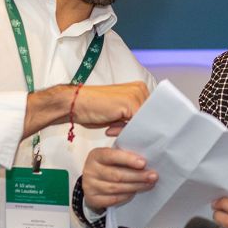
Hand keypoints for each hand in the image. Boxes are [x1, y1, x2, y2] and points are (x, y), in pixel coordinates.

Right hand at [24, 81, 147, 136]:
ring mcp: (136, 94)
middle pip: (151, 116)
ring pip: (146, 120)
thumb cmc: (94, 109)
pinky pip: (137, 122)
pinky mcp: (130, 103)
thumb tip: (144, 134)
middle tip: (131, 138)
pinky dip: (131, 132)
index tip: (142, 137)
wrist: (75, 104)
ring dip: (136, 131)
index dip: (147, 125)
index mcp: (138, 89)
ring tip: (120, 134)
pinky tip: (116, 133)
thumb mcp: (118, 115)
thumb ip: (131, 119)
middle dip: (143, 129)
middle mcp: (140, 89)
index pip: (151, 111)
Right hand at [81, 146, 156, 211]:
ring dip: (135, 186)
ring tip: (148, 184)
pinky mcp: (92, 199)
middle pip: (116, 175)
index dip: (128, 159)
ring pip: (116, 188)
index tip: (143, 163)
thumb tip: (142, 145)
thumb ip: (125, 147)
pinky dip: (126, 196)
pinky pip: (113, 199)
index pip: (112, 156)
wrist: (93, 182)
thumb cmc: (108, 165)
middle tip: (153, 176)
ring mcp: (89, 186)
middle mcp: (90, 170)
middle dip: (137, 176)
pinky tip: (135, 192)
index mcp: (96, 155)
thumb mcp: (113, 153)